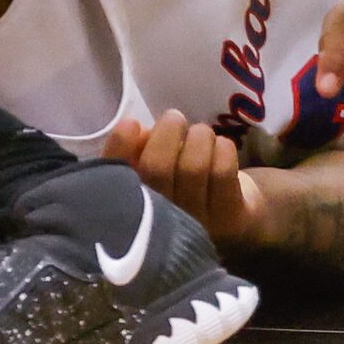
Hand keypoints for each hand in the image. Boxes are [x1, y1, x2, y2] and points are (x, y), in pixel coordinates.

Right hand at [103, 110, 270, 249]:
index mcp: (131, 206)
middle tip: (175, 119)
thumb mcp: (152, 165)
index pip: (114, 177)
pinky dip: (222, 148)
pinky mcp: (229, 220)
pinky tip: (221, 147)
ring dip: (199, 137)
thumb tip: (138, 132)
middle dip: (167, 132)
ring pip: (194, 167)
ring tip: (201, 133)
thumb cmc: (180, 183)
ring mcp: (195, 224)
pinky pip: (223, 172)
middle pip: (156, 169)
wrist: (227, 216)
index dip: (119, 147)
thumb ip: (138, 150)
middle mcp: (158, 223)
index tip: (132, 124)